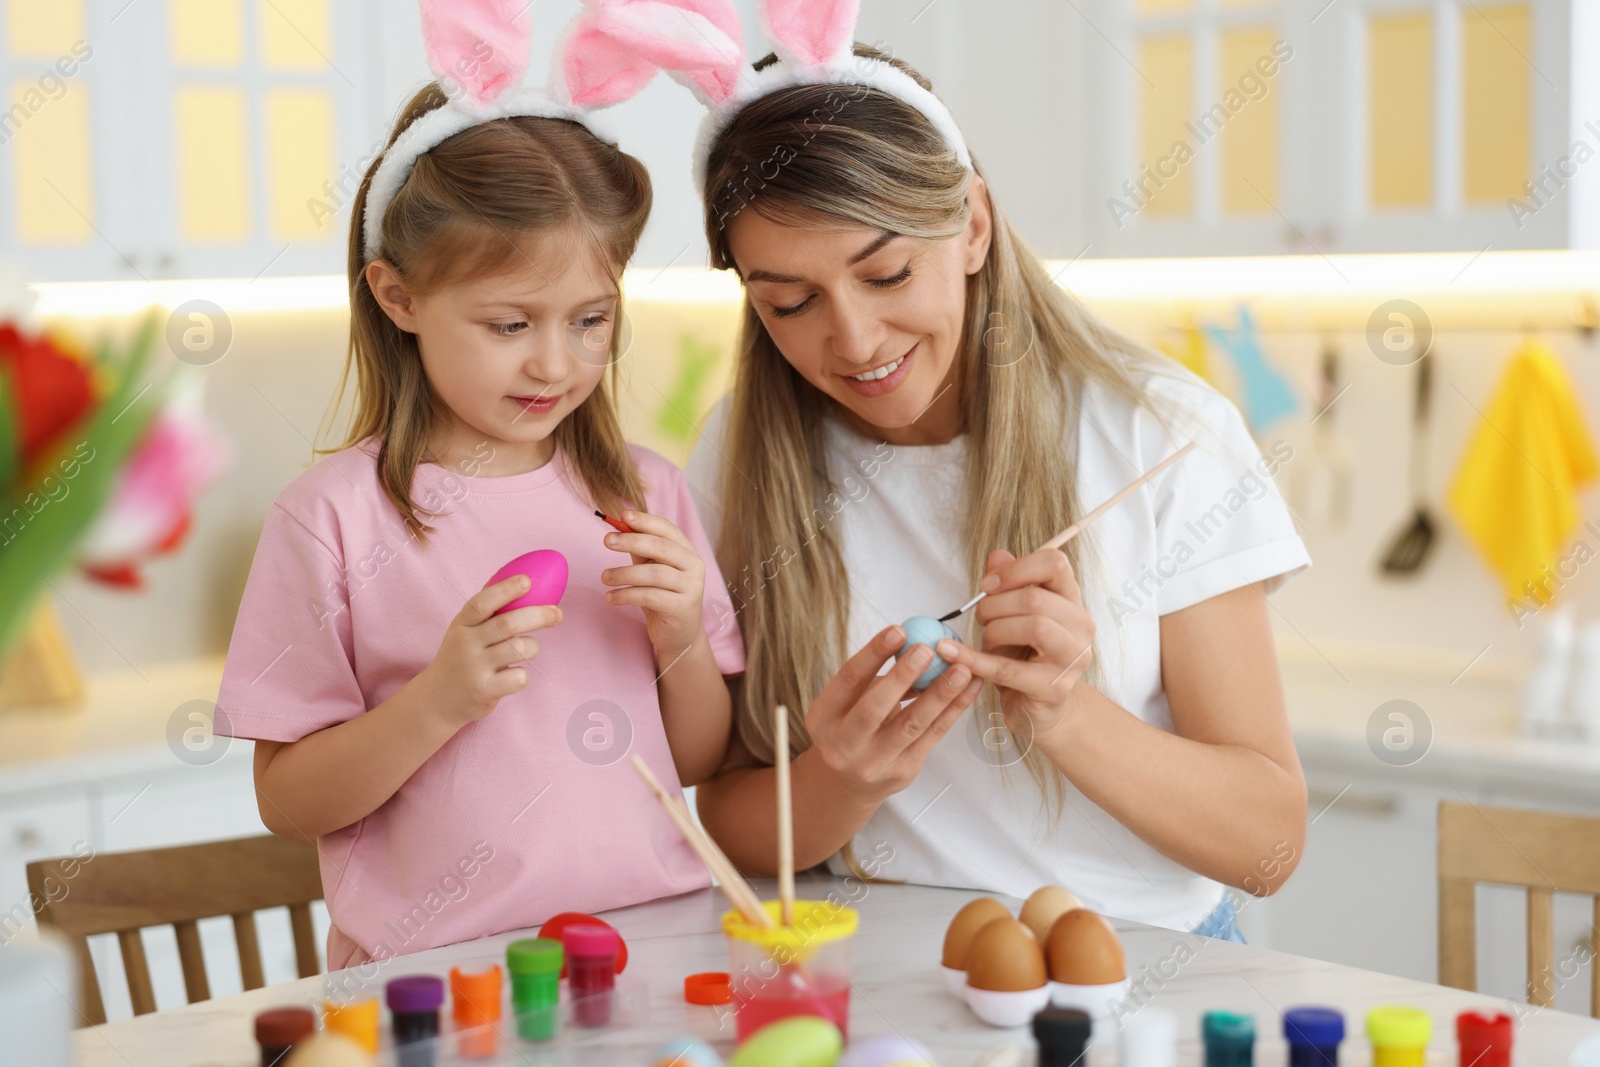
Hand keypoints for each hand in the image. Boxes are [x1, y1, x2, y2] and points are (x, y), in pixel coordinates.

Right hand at [418, 574, 562, 727]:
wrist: (437, 700)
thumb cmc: (461, 657)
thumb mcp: (465, 630)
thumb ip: (488, 610)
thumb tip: (521, 578)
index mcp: (462, 624)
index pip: (482, 602)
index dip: (506, 589)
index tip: (528, 581)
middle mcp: (465, 643)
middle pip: (508, 624)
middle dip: (539, 615)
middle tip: (557, 613)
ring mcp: (474, 668)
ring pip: (520, 649)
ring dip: (533, 647)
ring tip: (527, 650)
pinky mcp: (484, 691)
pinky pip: (519, 677)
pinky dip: (523, 675)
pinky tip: (512, 676)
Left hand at [600, 509, 707, 660]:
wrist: (680, 634)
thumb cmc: (663, 597)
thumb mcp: (652, 569)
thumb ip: (641, 550)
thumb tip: (619, 527)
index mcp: (687, 551)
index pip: (667, 529)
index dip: (645, 521)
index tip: (622, 516)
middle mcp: (694, 566)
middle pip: (662, 547)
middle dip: (631, 541)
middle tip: (607, 541)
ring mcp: (691, 588)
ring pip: (654, 573)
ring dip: (624, 573)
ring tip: (604, 577)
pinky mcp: (682, 608)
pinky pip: (650, 596)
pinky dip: (626, 595)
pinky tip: (610, 597)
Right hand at [803, 626, 983, 800]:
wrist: (847, 784)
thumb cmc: (850, 730)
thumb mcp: (846, 703)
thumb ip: (873, 678)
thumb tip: (911, 644)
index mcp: (824, 718)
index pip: (848, 680)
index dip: (873, 653)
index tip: (898, 631)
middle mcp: (844, 744)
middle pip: (873, 708)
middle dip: (902, 677)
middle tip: (927, 650)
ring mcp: (874, 762)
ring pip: (910, 725)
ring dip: (939, 695)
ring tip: (961, 670)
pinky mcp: (903, 771)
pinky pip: (932, 736)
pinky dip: (953, 710)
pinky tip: (968, 690)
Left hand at [936, 548, 1093, 743]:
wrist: (1040, 710)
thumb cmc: (1026, 657)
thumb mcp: (1015, 616)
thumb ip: (1008, 584)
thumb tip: (997, 555)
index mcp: (1072, 601)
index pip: (1055, 563)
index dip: (1016, 568)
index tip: (986, 585)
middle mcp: (1081, 627)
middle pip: (1036, 598)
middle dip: (995, 605)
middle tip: (980, 617)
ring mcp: (1072, 659)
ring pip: (1033, 627)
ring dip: (994, 630)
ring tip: (985, 639)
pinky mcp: (1053, 688)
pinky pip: (1007, 668)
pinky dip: (973, 659)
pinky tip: (949, 652)